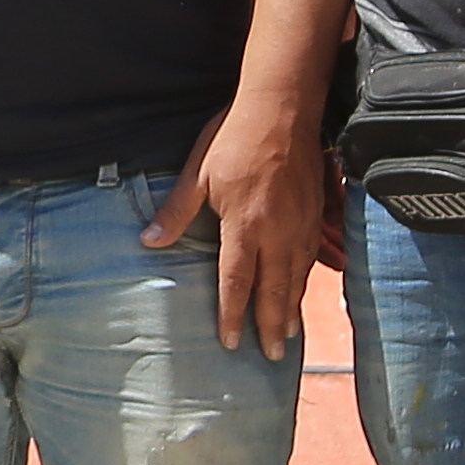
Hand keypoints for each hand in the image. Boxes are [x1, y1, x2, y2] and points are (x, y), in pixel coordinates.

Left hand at [147, 94, 330, 359]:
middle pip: (274, 290)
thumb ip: (176, 211)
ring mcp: (300, 224)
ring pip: (297, 278)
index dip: (233, 315)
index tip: (230, 343)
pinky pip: (312, 258)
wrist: (283, 108)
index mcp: (245, 224)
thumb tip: (148, 242)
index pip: (237, 282)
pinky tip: (302, 294)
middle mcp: (277, 231)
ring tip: (287, 337)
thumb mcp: (198, 172)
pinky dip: (306, 281)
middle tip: (269, 356)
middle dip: (271, 326)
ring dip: (291, 309)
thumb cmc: (234, 137)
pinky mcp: (315, 213)